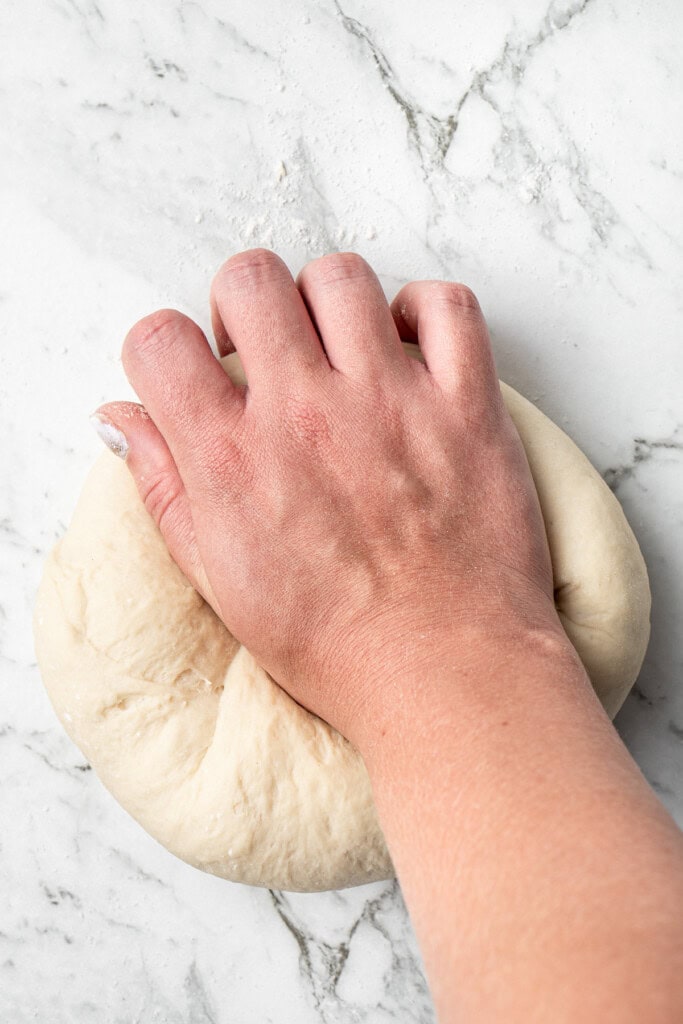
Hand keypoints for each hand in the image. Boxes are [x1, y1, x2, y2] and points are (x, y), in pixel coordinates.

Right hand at [96, 250, 562, 743]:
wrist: (445, 674)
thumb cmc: (335, 644)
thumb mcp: (220, 579)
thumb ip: (164, 488)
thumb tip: (120, 420)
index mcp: (233, 460)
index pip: (160, 340)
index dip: (165, 348)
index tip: (191, 372)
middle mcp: (305, 415)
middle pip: (249, 279)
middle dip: (242, 305)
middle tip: (264, 351)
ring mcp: (392, 403)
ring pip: (341, 277)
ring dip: (326, 302)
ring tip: (337, 349)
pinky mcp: (466, 408)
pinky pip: (447, 306)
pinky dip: (425, 309)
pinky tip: (408, 347)